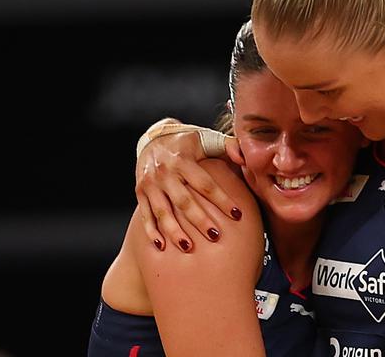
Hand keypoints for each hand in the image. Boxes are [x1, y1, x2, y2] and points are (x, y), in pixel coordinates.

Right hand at [135, 129, 242, 251]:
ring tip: (188, 247)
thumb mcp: (207, 138)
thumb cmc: (188, 141)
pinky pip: (146, 215)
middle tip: (215, 236)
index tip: (238, 215)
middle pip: (183, 201)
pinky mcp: (140, 192)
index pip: (205, 184)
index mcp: (184, 160)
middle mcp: (165, 172)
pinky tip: (162, 246)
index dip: (222, 200)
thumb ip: (229, 145)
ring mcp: (150, 183)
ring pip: (162, 211)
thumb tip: (244, 157)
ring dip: (174, 231)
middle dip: (199, 220)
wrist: (154, 137)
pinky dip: (152, 232)